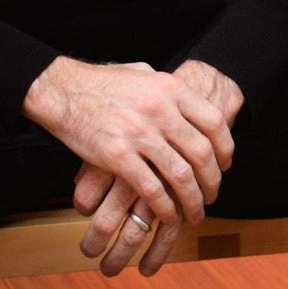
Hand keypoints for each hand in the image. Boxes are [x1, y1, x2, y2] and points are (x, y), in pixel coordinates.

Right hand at [24, 57, 240, 276]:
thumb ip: (167, 89)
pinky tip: (168, 215)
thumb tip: (188, 100)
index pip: (214, 122)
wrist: (62, 90)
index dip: (225, 148)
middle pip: (202, 154)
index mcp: (168, 88)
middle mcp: (159, 109)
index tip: (224, 164)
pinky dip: (165, 208)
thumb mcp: (142, 73)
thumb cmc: (101, 82)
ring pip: (181, 176)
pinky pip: (152, 190)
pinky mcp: (118, 156)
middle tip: (212, 195)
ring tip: (195, 212)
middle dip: (212, 181)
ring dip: (193, 201)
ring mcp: (138, 133)